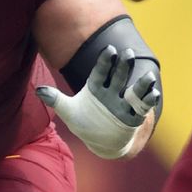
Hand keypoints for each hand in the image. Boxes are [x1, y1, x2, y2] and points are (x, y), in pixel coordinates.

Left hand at [36, 45, 159, 158]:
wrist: (100, 142)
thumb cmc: (84, 122)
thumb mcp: (68, 111)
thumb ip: (55, 99)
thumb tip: (37, 90)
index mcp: (96, 88)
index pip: (100, 72)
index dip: (105, 62)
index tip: (109, 49)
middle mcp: (112, 93)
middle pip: (118, 77)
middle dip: (123, 66)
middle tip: (127, 53)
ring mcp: (124, 104)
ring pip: (134, 91)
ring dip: (141, 84)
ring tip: (149, 77)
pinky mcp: (133, 117)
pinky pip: (142, 108)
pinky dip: (149, 101)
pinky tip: (154, 94)